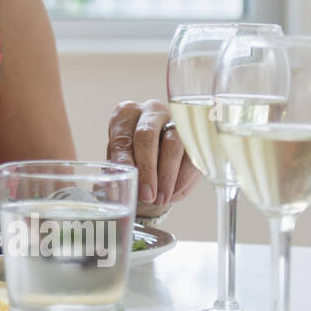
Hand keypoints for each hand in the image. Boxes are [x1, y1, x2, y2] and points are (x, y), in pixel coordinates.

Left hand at [106, 98, 201, 215]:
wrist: (156, 152)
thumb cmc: (133, 154)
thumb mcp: (121, 158)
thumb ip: (119, 169)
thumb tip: (116, 191)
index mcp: (126, 113)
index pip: (123, 137)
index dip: (125, 163)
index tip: (127, 183)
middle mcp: (151, 111)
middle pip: (147, 136)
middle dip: (147, 170)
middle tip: (147, 195)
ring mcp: (175, 120)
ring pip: (173, 145)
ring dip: (167, 177)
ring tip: (162, 199)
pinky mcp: (195, 135)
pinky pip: (192, 156)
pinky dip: (184, 179)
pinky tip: (175, 194)